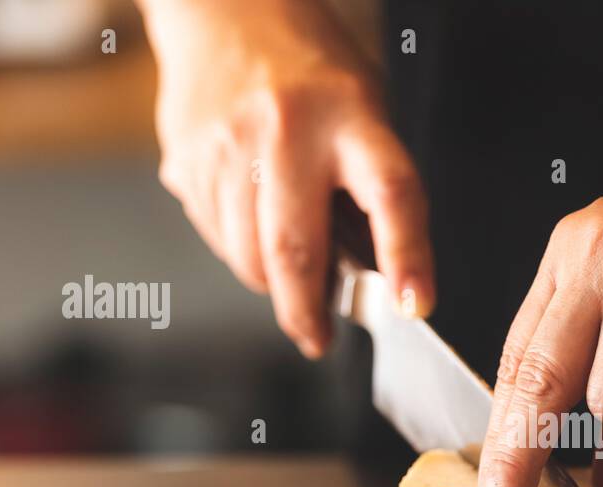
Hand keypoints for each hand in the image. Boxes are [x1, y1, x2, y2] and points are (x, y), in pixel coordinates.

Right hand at [139, 0, 433, 357]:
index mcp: (351, 116)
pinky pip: (214, 235)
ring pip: (248, 255)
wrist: (225, 8)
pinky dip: (237, 249)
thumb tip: (376, 280)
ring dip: (271, 283)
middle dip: (307, 312)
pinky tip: (250, 220)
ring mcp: (229, 145)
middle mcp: (287, 129)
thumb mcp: (366, 114)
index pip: (391, 194)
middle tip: (318, 339)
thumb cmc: (313, 75)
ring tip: (289, 272)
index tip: (415, 306)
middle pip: (296, 249)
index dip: (407, 256)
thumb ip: (369, 191)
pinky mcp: (186, 158)